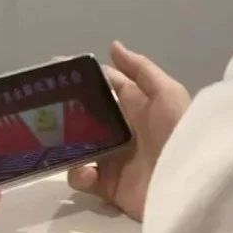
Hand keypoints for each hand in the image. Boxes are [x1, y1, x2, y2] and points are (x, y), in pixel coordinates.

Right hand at [68, 41, 190, 221]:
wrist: (188, 184)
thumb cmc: (178, 132)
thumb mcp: (167, 94)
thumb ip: (140, 69)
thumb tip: (113, 45)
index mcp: (135, 106)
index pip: (105, 86)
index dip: (83, 77)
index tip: (54, 70)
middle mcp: (121, 130)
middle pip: (86, 115)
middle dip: (65, 110)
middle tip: (44, 107)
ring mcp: (113, 158)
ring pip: (78, 146)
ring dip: (66, 144)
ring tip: (62, 142)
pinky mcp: (109, 186)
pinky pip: (83, 178)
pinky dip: (79, 174)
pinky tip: (89, 173)